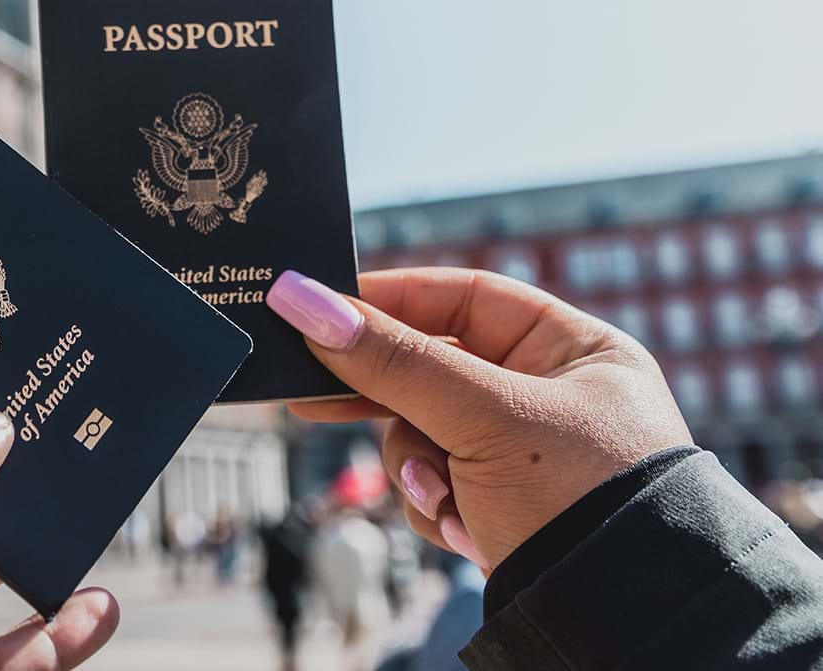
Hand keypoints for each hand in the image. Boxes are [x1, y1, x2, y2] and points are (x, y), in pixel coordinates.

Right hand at [267, 267, 691, 569]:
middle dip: (387, 398)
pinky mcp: (503, 506)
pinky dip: (436, 506)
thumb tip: (303, 299)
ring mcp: (524, 455)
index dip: (392, 300)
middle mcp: (551, 395)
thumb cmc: (581, 499)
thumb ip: (392, 360)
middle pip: (433, 369)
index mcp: (574, 350)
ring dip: (417, 467)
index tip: (323, 307)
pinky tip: (464, 530)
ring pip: (422, 432)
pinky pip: (435, 484)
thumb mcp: (483, 417)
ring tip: (441, 496)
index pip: (465, 298)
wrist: (622, 625)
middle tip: (313, 395)